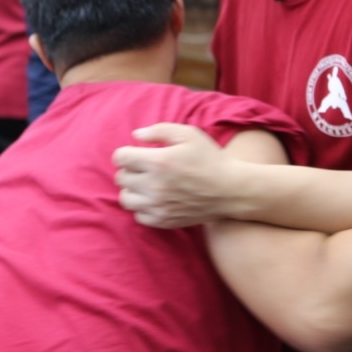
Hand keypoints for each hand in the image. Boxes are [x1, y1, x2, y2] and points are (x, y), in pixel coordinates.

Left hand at [113, 123, 236, 227]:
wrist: (230, 190)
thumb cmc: (210, 158)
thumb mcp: (188, 134)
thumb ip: (159, 130)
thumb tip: (136, 136)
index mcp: (158, 161)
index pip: (120, 158)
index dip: (126, 153)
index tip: (135, 153)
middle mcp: (154, 186)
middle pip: (121, 178)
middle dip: (129, 170)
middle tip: (144, 167)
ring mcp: (158, 206)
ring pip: (126, 199)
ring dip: (132, 189)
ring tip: (147, 184)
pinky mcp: (164, 220)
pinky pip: (139, 216)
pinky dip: (143, 207)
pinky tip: (155, 198)